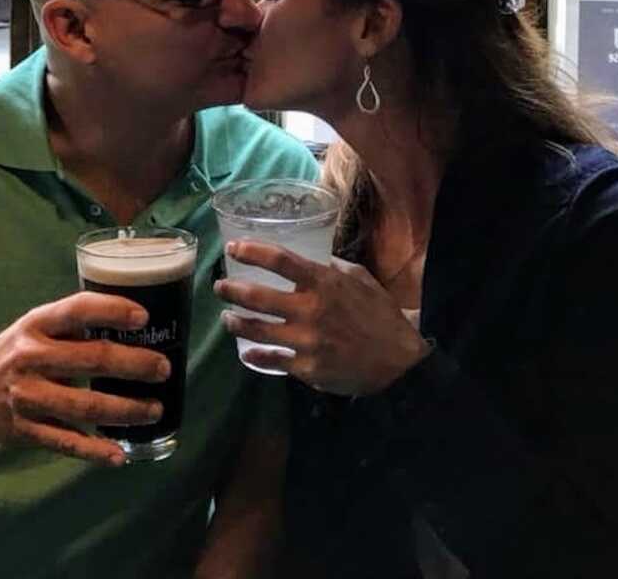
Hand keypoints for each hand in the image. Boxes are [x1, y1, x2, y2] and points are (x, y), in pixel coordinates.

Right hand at [0, 292, 169, 465]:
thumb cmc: (15, 354)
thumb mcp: (34, 328)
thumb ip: (72, 326)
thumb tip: (130, 321)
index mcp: (35, 324)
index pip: (77, 310)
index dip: (112, 311)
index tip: (144, 318)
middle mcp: (30, 358)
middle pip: (91, 360)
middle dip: (134, 364)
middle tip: (164, 369)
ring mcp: (27, 397)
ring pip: (85, 407)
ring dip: (126, 409)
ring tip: (155, 409)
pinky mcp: (25, 431)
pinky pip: (66, 443)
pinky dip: (95, 451)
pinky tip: (120, 455)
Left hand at [214, 242, 429, 396]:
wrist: (399, 362)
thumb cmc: (380, 315)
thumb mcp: (360, 279)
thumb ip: (332, 267)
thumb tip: (309, 257)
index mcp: (324, 282)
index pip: (280, 260)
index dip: (252, 252)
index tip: (232, 249)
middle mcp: (311, 309)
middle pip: (258, 296)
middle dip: (231, 290)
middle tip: (219, 286)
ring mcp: (306, 341)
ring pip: (258, 331)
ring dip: (236, 322)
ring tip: (226, 317)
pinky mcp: (307, 369)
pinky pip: (273, 360)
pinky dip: (256, 355)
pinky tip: (246, 351)